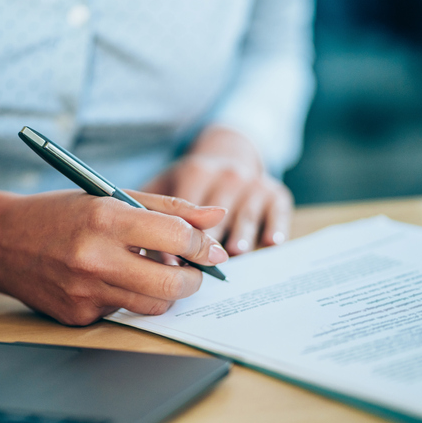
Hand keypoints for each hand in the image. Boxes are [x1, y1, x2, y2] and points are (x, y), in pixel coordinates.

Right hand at [0, 189, 227, 324]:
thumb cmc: (60, 213)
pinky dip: (126, 298)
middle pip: (172, 285)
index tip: (211, 249)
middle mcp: (95, 258)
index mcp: (105, 218)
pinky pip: (121, 313)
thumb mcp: (111, 196)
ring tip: (153, 272)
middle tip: (193, 271)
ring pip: (152, 306)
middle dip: (194, 280)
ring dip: (164, 293)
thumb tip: (216, 218)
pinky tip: (108, 280)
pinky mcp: (76, 316)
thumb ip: (168, 208)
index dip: (203, 245)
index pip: (176, 237)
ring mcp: (84, 292)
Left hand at [144, 126, 292, 255]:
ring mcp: (253, 183)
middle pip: (218, 216)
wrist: (230, 154)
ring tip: (236, 251)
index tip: (170, 263)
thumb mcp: (166, 185)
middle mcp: (227, 175)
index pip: (187, 209)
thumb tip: (143, 254)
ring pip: (247, 214)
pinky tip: (271, 242)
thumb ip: (153, 215)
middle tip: (200, 268)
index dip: (178, 238)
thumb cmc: (189, 181)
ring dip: (242, 234)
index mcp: (196, 172)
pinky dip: (276, 226)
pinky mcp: (276, 192)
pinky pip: (278, 211)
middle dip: (208, 243)